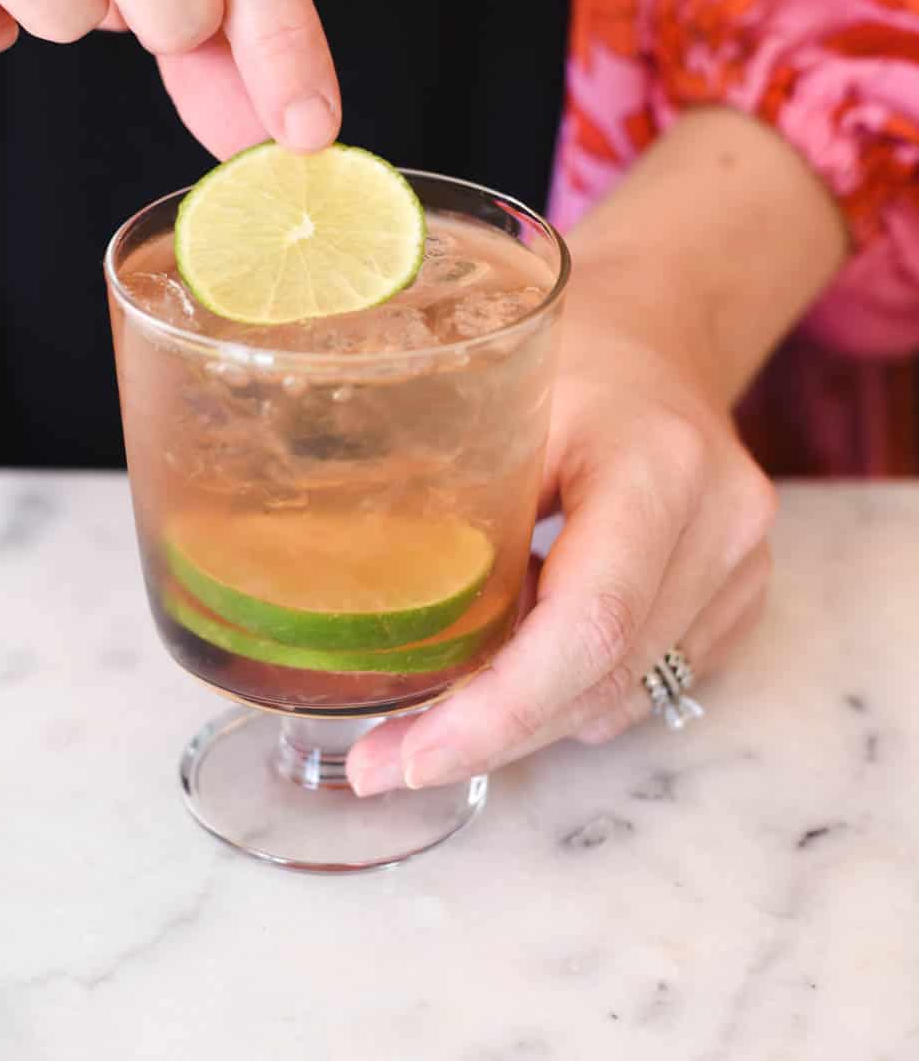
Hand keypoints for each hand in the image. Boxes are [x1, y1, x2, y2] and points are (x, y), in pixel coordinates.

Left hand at [345, 262, 778, 794]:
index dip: (497, 711)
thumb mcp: (490, 392)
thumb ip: (441, 491)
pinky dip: (572, 689)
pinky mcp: (738, 592)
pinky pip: (648, 676)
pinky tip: (513, 660)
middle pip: (603, 676)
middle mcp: (721, 521)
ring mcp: (741, 564)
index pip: (587, 626)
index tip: (405, 757)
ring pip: (625, 692)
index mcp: (658, 464)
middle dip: (489, 735)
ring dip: (527, 718)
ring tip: (433, 711)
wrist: (661, 323)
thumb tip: (346, 605)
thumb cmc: (567, 347)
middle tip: (385, 763)